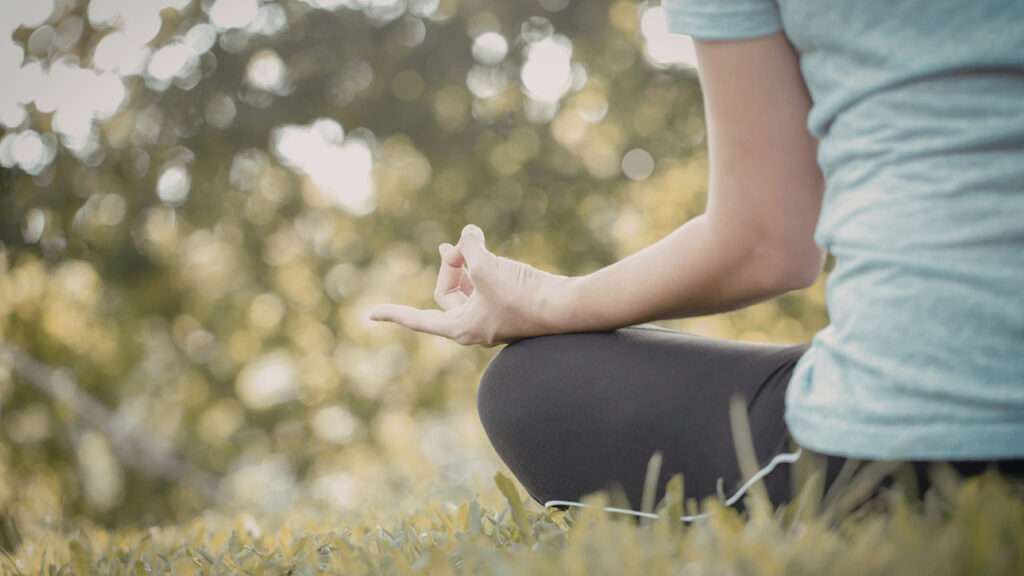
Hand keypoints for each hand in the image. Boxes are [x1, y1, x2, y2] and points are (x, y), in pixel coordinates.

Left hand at [368, 225, 570, 345]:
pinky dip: (484, 269)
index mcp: (461, 328)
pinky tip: (490, 255)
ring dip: (467, 265)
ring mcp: (493, 320)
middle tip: (458, 247)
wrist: (567, 308)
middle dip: (449, 267)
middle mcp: (474, 327)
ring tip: (472, 244)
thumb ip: (469, 247)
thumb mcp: (487, 266)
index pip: (418, 319)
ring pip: (468, 289)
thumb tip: (466, 235)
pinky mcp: (510, 308)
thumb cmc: (524, 294)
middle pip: (447, 294)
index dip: (393, 314)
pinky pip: (486, 287)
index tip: (369, 315)